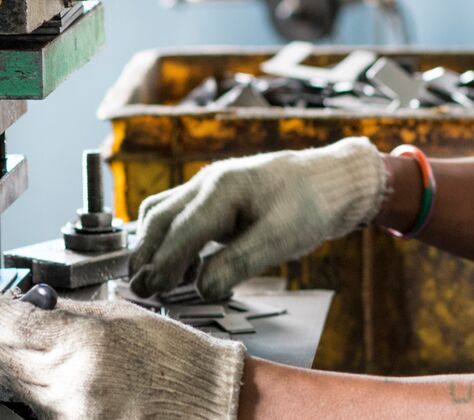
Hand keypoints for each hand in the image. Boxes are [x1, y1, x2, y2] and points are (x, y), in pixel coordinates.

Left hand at [0, 293, 245, 419]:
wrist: (206, 407)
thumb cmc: (178, 363)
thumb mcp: (122, 317)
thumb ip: (68, 312)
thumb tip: (28, 304)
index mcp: (84, 344)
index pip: (9, 325)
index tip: (1, 304)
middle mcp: (69, 384)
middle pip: (1, 357)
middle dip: (1, 335)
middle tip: (11, 319)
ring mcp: (67, 414)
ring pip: (14, 383)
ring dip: (17, 360)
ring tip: (39, 344)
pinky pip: (36, 404)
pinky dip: (36, 385)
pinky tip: (57, 370)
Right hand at [128, 137, 387, 299]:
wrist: (334, 180)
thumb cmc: (312, 204)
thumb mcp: (281, 238)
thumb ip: (238, 262)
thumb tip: (201, 289)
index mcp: (222, 187)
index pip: (180, 230)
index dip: (163, 264)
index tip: (151, 293)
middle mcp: (208, 181)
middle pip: (160, 217)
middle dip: (147, 254)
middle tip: (139, 290)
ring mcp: (211, 186)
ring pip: (165, 212)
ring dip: (154, 244)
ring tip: (154, 280)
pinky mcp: (219, 197)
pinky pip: (182, 214)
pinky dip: (172, 238)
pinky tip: (184, 266)